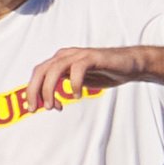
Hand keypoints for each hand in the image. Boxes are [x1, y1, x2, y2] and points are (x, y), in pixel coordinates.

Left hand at [25, 45, 148, 110]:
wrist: (131, 64)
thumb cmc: (106, 72)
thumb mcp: (80, 81)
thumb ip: (64, 86)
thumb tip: (50, 102)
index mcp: (60, 60)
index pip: (39, 73)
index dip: (33, 90)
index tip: (35, 108)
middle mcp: (66, 55)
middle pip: (41, 70)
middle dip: (35, 90)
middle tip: (35, 109)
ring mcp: (79, 55)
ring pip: (55, 69)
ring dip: (50, 89)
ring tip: (53, 106)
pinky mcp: (93, 57)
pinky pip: (77, 68)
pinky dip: (74, 83)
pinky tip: (78, 95)